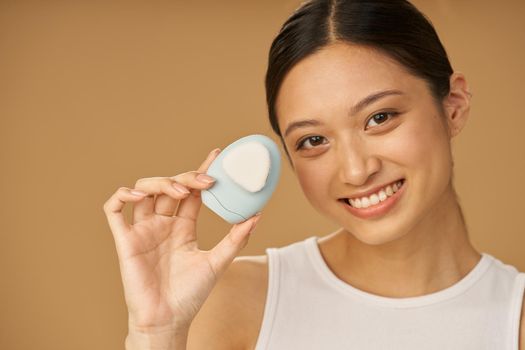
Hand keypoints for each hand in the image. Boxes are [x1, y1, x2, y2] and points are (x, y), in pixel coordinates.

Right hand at [103, 148, 261, 332]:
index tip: (217, 154)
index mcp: (183, 226)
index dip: (202, 171)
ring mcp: (143, 230)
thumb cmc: (191, 294)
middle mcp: (162, 223)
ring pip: (143, 190)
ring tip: (182, 191)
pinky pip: (114, 210)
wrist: (169, 320)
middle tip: (206, 181)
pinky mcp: (125, 240)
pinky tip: (138, 195)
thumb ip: (235, 238)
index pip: (192, 191)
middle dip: (187, 177)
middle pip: (169, 186)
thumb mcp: (218, 262)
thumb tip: (257, 214)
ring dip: (161, 183)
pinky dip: (122, 196)